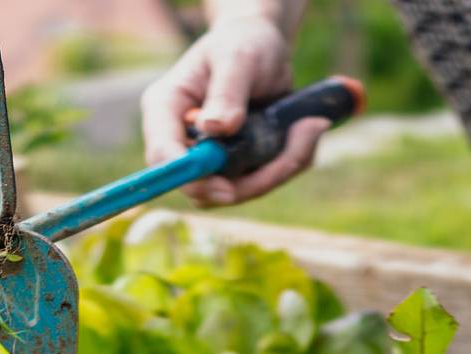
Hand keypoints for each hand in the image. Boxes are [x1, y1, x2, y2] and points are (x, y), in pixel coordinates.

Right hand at [140, 15, 329, 207]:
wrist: (265, 50)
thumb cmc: (244, 44)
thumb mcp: (238, 57)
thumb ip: (226, 91)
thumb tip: (214, 129)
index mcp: (167, 109)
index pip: (163, 154)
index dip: (190, 177)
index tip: (226, 186)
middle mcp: (183, 141)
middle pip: (200, 188)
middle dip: (248, 182)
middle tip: (290, 156)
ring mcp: (209, 161)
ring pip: (235, 192)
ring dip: (277, 171)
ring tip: (308, 128)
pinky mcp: (236, 171)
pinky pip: (262, 184)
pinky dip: (288, 163)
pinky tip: (305, 130)